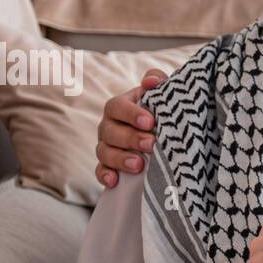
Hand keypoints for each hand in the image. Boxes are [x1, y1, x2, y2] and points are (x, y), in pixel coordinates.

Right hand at [95, 68, 167, 188]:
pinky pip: (100, 171)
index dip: (131, 114)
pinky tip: (114, 181)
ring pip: (104, 152)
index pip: (118, 106)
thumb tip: (151, 80)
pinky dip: (105, 176)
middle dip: (131, 139)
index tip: (150, 122)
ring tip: (138, 165)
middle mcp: (109, 126)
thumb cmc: (159, 111)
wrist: (161, 136)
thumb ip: (157, 80)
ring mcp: (107, 146)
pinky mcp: (108, 166)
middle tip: (151, 144)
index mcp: (120, 107)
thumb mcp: (160, 95)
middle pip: (110, 131)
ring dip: (120, 159)